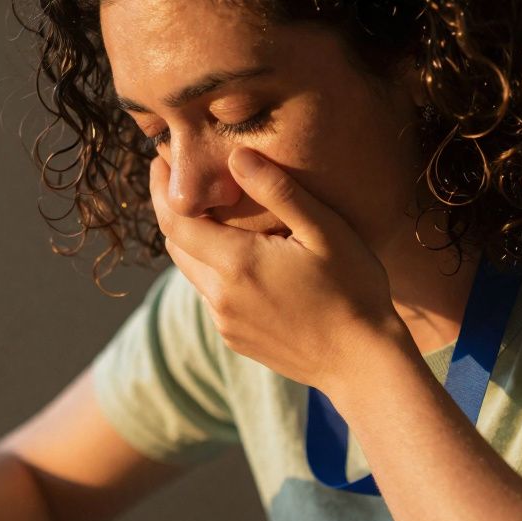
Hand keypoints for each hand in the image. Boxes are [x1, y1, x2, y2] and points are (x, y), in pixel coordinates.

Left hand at [150, 148, 404, 392]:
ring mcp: (225, 322)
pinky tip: (243, 260)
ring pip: (194, 273)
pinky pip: (213, 298)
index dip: (161, 189)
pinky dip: (217, 272)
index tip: (159, 161)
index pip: (175, 221)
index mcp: (237, 264)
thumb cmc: (354, 289)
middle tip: (181, 180)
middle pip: (177, 246)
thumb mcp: (325, 231)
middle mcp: (220, 296)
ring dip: (197, 244)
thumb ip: (279, 191)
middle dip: (173, 211)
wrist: (362, 363)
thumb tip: (236, 157)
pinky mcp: (235, 339)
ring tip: (214, 215)